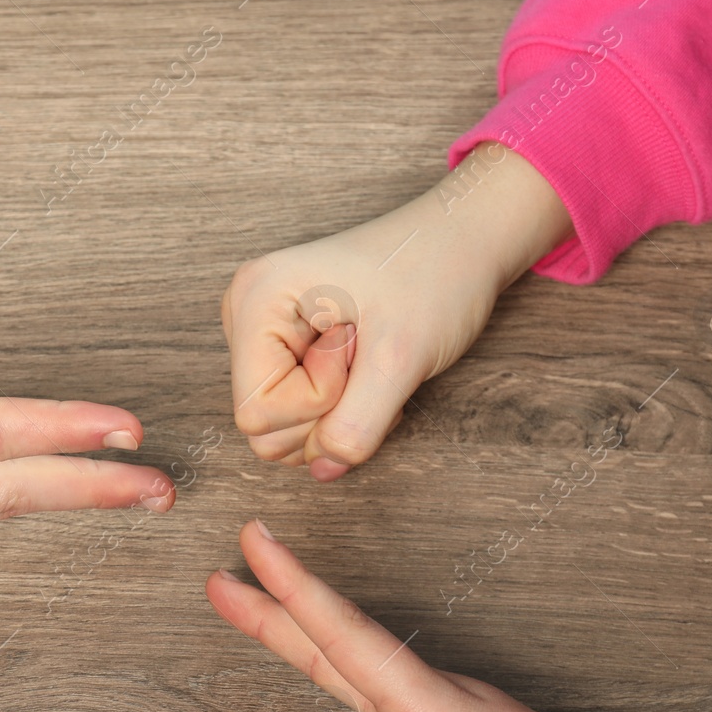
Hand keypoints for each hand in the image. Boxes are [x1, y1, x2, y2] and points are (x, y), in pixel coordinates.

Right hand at [221, 143, 571, 480]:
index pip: (256, 413)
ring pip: (280, 425)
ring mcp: (264, 330)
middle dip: (327, 412)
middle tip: (369, 358)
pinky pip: (299, 410)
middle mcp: (247, 313)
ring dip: (338, 412)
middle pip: (262, 425)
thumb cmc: (435, 274)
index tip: (359, 353)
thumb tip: (323, 471)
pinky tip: (365, 367)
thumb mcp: (400, 359)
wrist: (464, 240)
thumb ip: (356, 426)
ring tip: (371, 361)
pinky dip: (341, 405)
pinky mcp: (287, 346)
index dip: (318, 404)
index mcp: (255, 299)